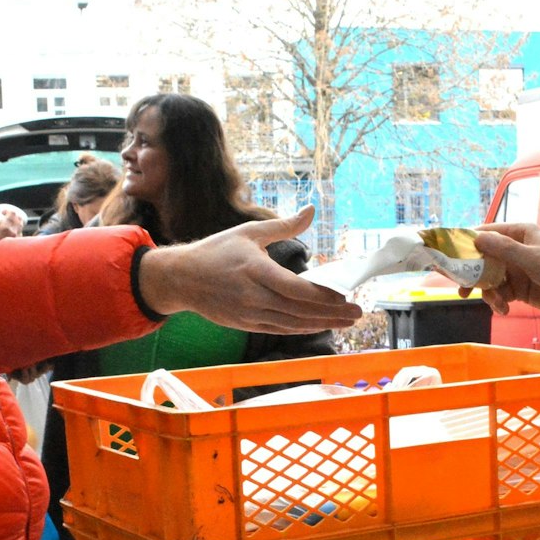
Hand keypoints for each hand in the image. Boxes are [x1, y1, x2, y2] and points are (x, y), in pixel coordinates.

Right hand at [0, 205, 25, 241]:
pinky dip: (17, 231)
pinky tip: (11, 233)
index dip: (8, 211)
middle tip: (6, 217)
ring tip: (9, 224)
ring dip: (16, 223)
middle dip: (14, 215)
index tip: (3, 212)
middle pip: (18, 218)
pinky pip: (20, 234)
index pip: (12, 213)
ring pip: (20, 226)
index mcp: (6, 228)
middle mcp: (14, 232)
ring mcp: (17, 238)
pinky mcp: (18, 244)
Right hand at [137, 205, 362, 333]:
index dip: (324, 297)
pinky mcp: (245, 324)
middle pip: (300, 310)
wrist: (181, 278)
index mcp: (255, 270)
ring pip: (292, 324)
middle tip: (358, 314)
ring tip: (346, 322)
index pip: (297, 289)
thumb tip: (311, 210)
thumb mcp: (249, 232)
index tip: (346, 297)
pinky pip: (279, 330)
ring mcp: (249, 314)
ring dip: (321, 324)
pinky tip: (319, 326)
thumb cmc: (217, 251)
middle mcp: (253, 296)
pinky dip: (301, 329)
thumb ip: (284, 226)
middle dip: (332, 314)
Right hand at [468, 223, 539, 319]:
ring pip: (488, 278)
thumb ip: (504, 249)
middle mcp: (514, 249)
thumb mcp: (533, 259)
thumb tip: (476, 238)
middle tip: (462, 290)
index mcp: (518, 233)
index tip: (448, 257)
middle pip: (482, 258)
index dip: (465, 243)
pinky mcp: (518, 288)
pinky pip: (499, 293)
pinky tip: (504, 309)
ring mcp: (515, 269)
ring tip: (497, 304)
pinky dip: (497, 302)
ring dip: (488, 292)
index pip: (484, 232)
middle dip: (472, 274)